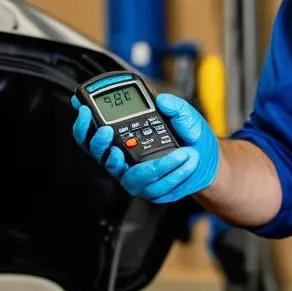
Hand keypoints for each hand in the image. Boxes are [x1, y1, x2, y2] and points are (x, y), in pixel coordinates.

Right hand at [71, 92, 219, 203]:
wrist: (207, 159)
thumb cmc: (190, 137)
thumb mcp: (186, 116)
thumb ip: (175, 106)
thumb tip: (162, 100)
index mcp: (125, 136)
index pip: (93, 133)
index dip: (84, 124)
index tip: (85, 110)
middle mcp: (125, 158)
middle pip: (98, 155)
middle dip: (100, 143)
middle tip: (108, 131)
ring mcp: (134, 175)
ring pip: (129, 175)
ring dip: (154, 165)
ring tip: (176, 154)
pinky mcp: (148, 190)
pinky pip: (153, 187)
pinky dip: (171, 173)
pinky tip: (183, 162)